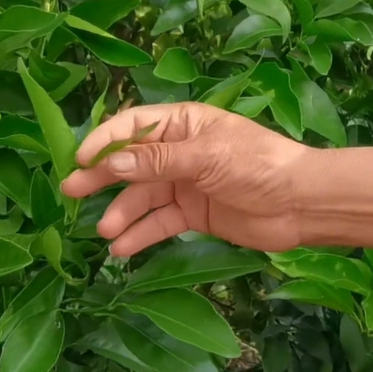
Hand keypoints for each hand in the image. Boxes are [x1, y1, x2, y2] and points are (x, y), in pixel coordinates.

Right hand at [60, 102, 313, 256]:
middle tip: (71, 193)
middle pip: (132, 164)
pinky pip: (160, 222)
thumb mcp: (206, 156)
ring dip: (122, 213)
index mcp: (184, 123)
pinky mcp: (195, 215)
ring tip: (104, 231)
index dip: (105, 142)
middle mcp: (181, 152)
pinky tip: (122, 248)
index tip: (80, 161)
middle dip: (102, 178)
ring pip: (143, 197)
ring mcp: (187, 185)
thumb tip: (112, 165)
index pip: (133, 127)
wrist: (301, 203)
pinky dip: (141, 234)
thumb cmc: (258, 164)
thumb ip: (158, 161)